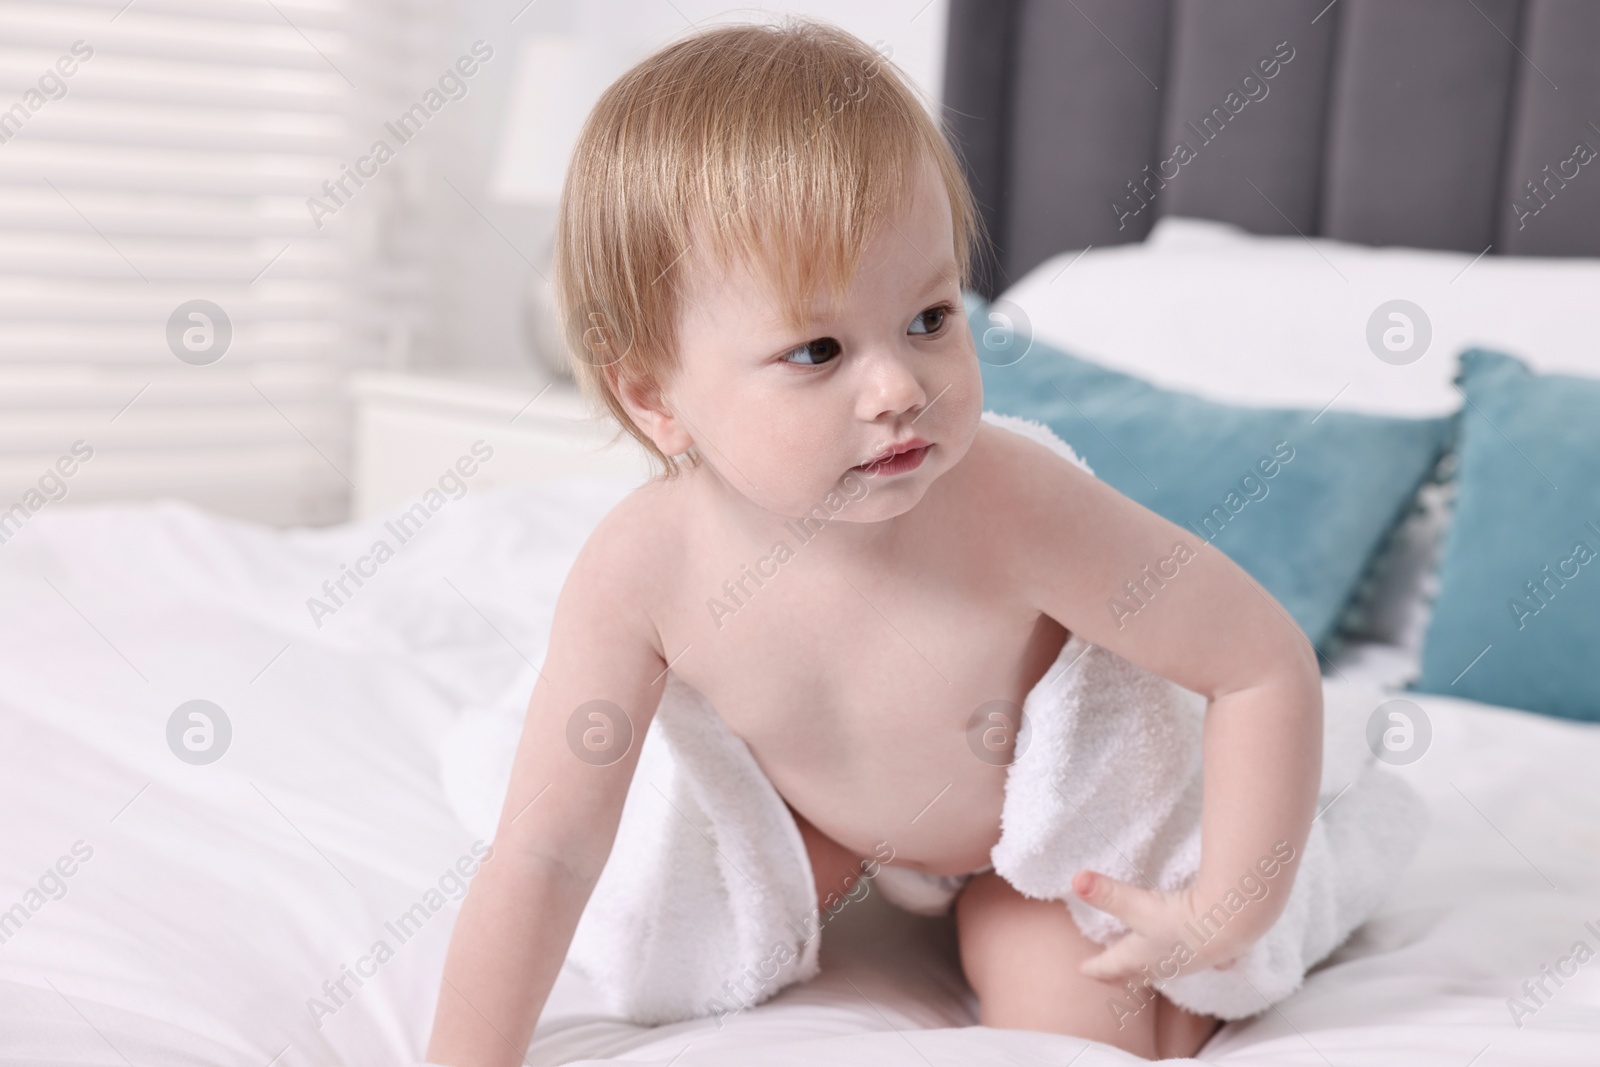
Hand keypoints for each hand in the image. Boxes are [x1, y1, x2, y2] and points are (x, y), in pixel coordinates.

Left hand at [1070, 870, 1253, 981]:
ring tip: (1144, 968)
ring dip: (1150, 970)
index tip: (1081, 970)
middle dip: (1118, 974)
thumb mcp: (1137, 904)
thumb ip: (1106, 892)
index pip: (1110, 966)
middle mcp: (1161, 966)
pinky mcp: (1209, 955)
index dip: (1094, 967)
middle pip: (1134, 974)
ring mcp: (1186, 963)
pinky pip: (1198, 963)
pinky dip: (1193, 963)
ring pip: (1162, 971)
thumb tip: (1075, 880)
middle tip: (1106, 974)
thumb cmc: (1180, 920)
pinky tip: (1207, 964)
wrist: (1229, 927)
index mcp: (1138, 958)